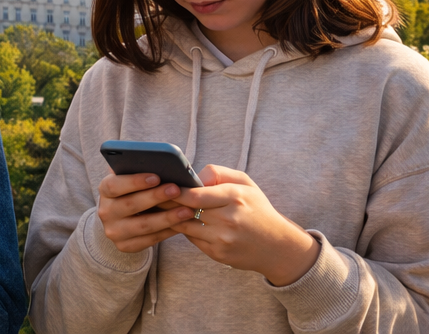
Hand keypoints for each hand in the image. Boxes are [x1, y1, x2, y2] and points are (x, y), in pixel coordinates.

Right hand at [95, 171, 188, 253]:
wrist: (121, 218)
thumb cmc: (132, 190)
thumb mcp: (129, 178)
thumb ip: (137, 170)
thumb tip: (158, 162)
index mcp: (104, 190)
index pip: (115, 185)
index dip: (135, 181)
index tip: (156, 176)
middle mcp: (105, 211)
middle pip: (131, 205)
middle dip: (156, 197)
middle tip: (177, 190)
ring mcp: (113, 231)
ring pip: (143, 226)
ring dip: (167, 218)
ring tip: (187, 210)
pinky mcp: (124, 246)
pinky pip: (149, 240)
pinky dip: (167, 232)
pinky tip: (182, 224)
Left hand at [167, 165, 319, 285]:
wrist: (277, 247)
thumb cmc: (258, 209)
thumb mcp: (246, 183)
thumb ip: (218, 174)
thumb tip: (192, 177)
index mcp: (235, 197)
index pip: (196, 194)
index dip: (175, 190)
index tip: (162, 184)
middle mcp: (228, 219)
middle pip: (187, 210)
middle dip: (167, 202)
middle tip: (151, 194)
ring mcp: (222, 239)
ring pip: (185, 226)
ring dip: (171, 217)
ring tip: (158, 207)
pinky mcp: (218, 254)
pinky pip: (192, 239)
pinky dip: (185, 230)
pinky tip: (176, 222)